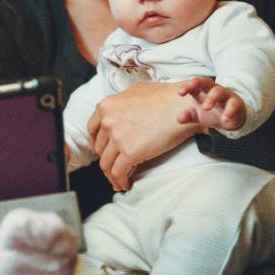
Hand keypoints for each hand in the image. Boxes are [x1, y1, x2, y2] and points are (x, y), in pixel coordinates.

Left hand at [86, 81, 204, 191]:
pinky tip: (126, 184)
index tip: (103, 151)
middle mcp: (108, 121)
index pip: (92, 129)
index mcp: (106, 106)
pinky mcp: (129, 151)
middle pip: (100, 148)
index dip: (97, 143)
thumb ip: (122, 102)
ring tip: (119, 181)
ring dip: (112, 175)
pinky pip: (118, 172)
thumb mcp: (136, 91)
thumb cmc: (165, 97)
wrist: (182, 105)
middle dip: (107, 159)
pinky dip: (120, 181)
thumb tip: (120, 112)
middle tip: (114, 166)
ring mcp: (117, 137)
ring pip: (106, 163)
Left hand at [177, 77, 245, 129]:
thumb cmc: (212, 112)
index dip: (187, 86)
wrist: (232, 118)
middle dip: (198, 85)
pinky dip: (229, 111)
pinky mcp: (236, 103)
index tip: (180, 93)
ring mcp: (226, 95)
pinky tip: (224, 119)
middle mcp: (214, 89)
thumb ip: (189, 116)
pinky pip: (233, 104)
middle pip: (206, 81)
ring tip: (206, 108)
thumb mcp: (199, 115)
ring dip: (212, 98)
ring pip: (219, 91)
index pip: (195, 83)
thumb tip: (179, 119)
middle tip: (189, 95)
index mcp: (203, 90)